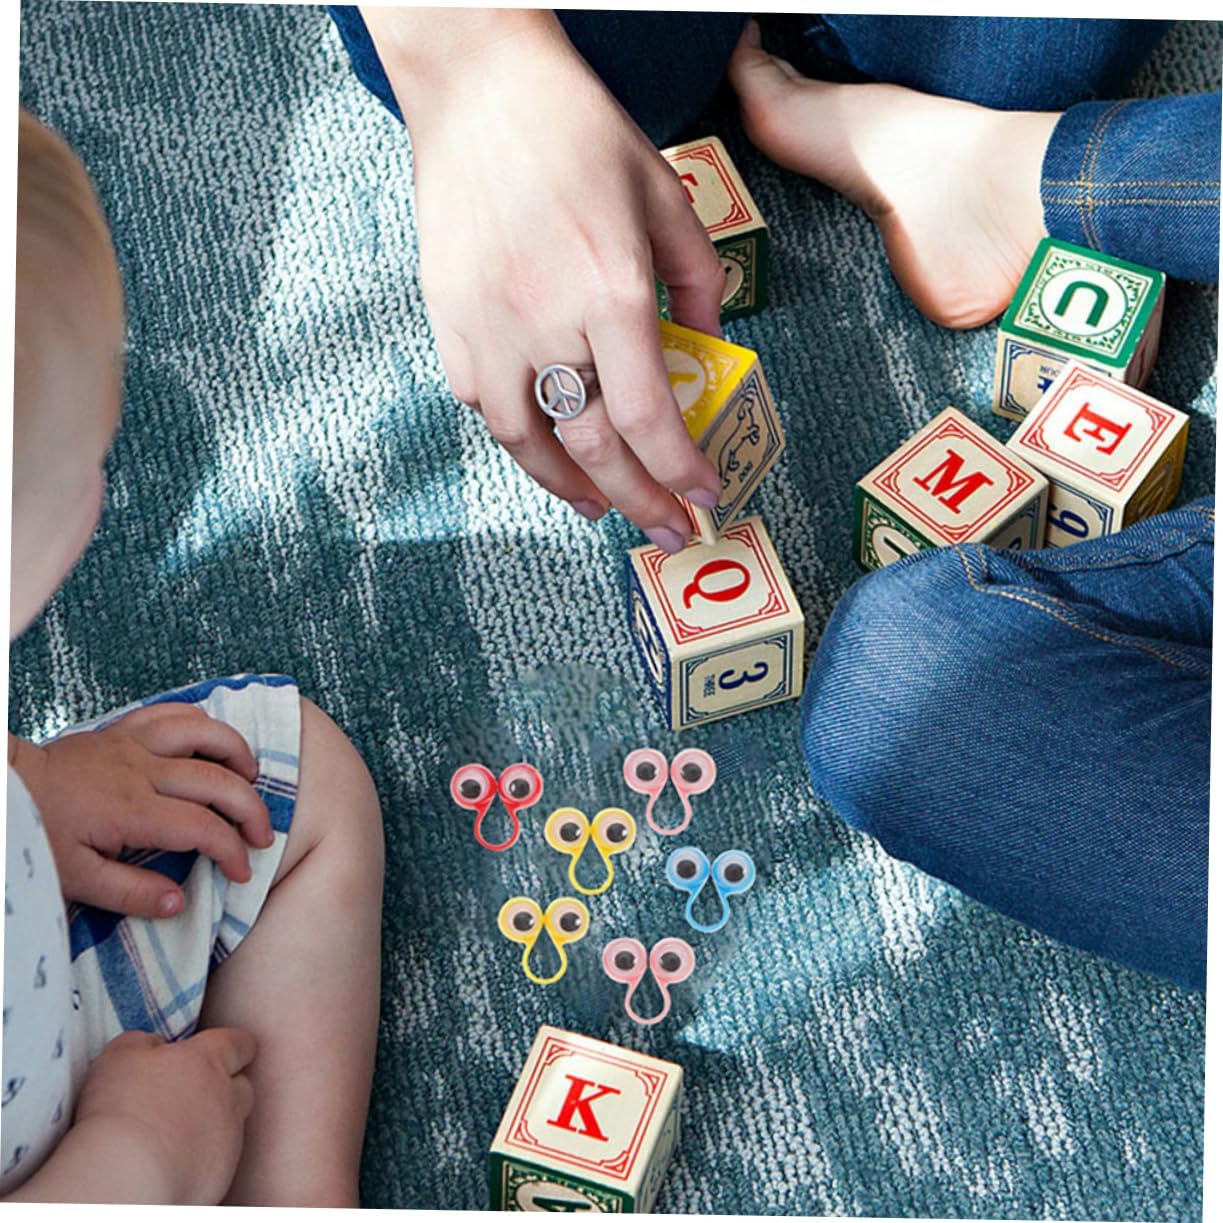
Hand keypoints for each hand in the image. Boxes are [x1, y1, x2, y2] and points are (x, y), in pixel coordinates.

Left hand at [9, 703, 271, 917]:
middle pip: (217, 780)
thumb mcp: (74, 879)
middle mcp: (141, 770)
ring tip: (251, 778)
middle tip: (264, 835)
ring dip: (237, 753)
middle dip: (251, 809)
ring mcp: (133, 744)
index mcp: (131, 810)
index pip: (202, 828)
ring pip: (204, 733)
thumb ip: (130, 893)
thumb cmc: (36, 835)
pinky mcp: (123, 730)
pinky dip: (203, 722)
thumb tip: (179, 902)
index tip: (242, 872)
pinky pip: (174, 712)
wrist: (4, 789)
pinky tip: (213, 741)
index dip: (232, 851)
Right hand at [71, 1028, 256, 1203]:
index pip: (240, 1043)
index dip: (234, 1046)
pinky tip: (175, 1163)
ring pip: (233, 1125)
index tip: (226, 1051)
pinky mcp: (222, 1174)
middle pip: (243, 1086)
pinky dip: (203, 1159)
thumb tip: (153, 1045)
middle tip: (196, 1095)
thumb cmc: (121, 1107)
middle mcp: (228, 1097)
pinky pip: (220, 1161)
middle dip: (228, 1087)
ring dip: (214, 1125)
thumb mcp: (122, 1055)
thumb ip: (144, 1042)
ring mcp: (230, 1138)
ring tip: (180, 1133)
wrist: (128, 1173)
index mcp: (209, 1061)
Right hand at [367, 9, 724, 551]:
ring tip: (601, 505)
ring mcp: (487, 327)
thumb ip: (697, 281)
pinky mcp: (448, 320)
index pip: (649, 418)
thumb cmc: (576, 133)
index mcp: (609, 291)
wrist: (479, 89)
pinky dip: (518, 436)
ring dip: (569, 487)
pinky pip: (482, 403)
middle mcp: (544, 322)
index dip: (679, 472)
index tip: (703, 497)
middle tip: (666, 530)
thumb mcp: (664, 196)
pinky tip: (543, 445)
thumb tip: (707, 346)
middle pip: (594, 446)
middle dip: (639, 501)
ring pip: (527, 442)